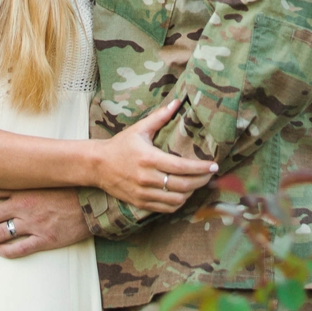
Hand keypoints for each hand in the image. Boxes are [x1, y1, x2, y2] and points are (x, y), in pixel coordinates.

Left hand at [0, 187, 90, 259]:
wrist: (93, 204)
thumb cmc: (70, 189)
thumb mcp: (45, 178)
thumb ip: (28, 180)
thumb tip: (13, 177)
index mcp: (23, 189)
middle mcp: (24, 207)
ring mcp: (33, 224)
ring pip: (0, 233)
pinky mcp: (44, 239)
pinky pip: (19, 248)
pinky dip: (6, 251)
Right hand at [86, 97, 216, 212]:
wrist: (97, 165)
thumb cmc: (120, 145)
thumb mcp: (139, 129)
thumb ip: (159, 117)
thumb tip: (176, 102)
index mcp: (149, 158)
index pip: (181, 166)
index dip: (201, 168)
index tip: (214, 165)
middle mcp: (147, 178)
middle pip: (183, 185)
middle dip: (201, 180)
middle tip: (211, 175)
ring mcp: (144, 193)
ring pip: (177, 199)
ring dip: (191, 193)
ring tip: (198, 183)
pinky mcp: (141, 203)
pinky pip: (166, 208)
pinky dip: (179, 203)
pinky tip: (183, 194)